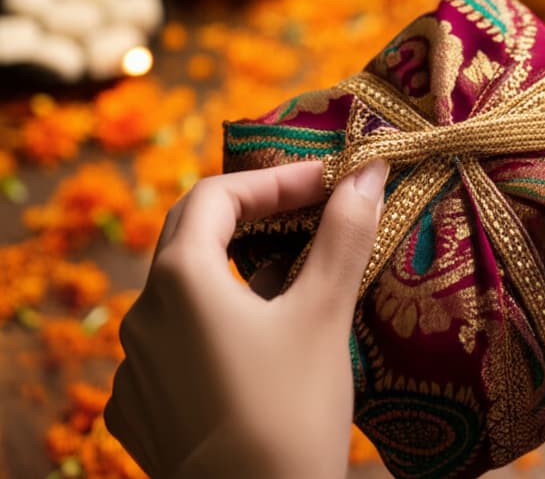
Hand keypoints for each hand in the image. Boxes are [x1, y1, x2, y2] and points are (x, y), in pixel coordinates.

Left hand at [105, 159, 388, 478]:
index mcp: (179, 280)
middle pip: (195, 236)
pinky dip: (221, 327)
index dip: (276, 178)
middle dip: (257, 217)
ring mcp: (135, 367)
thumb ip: (343, 235)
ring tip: (299, 280)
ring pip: (188, 295)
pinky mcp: (141, 410)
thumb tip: (369, 171)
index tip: (331, 183)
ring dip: (241, 274)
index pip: (218, 195)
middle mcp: (142, 316)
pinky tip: (262, 347)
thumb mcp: (323, 315)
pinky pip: (179, 345)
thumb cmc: (291, 414)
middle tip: (313, 213)